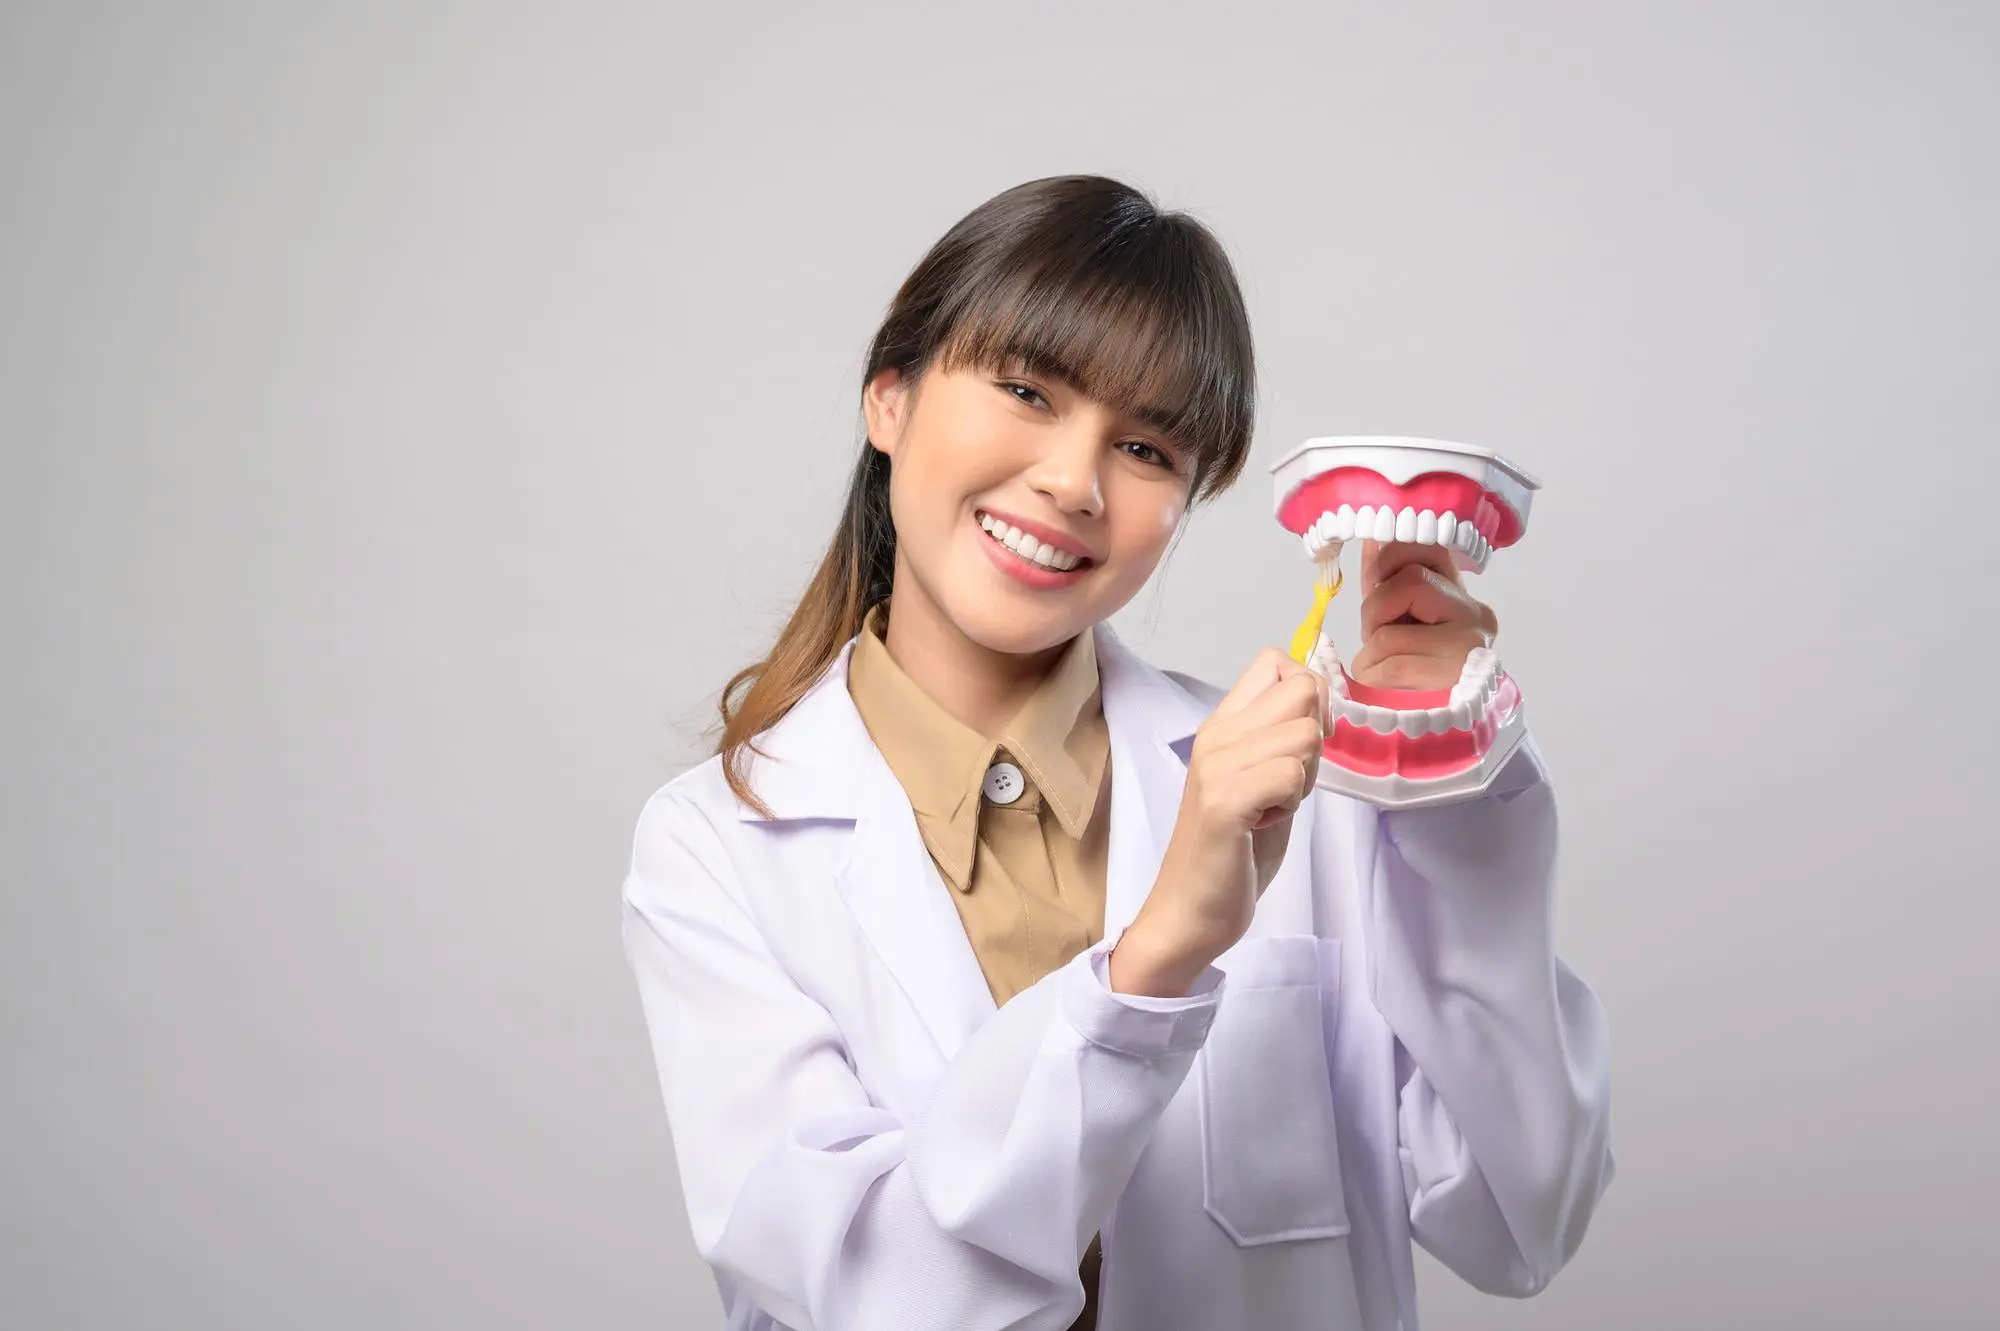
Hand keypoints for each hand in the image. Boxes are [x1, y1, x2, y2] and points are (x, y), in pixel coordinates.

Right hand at [1108, 648, 1324, 995]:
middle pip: (1302, 690)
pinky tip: (1263, 824)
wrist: (1190, 913)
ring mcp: (1215, 765)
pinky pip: (1291, 773)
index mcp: (1222, 725)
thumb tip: (1321, 697)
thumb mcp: (1264, 782)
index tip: (1299, 744)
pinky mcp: (1223, 800)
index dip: (1308, 697)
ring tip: (1271, 808)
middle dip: (1314, 739)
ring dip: (1304, 778)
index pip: (1276, 662)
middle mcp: (1215, 735)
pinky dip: (1291, 802)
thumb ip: (1284, 740)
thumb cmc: (1232, 852)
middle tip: (1284, 785)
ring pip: (1304, 735)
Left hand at [1345, 540, 1499, 689]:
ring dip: (1370, 649)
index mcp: (1461, 590)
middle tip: (1374, 633)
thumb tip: (1371, 540)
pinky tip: (1377, 677)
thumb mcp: (1402, 613)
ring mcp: (1469, 645)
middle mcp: (1474, 612)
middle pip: (1411, 582)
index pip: (1431, 548)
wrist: (1448, 714)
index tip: (1375, 578)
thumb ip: (1386, 580)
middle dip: (1375, 609)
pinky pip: (1393, 666)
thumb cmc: (1419, 660)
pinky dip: (1372, 672)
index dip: (1391, 557)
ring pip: (1392, 633)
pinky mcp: (1454, 677)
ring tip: (1377, 661)